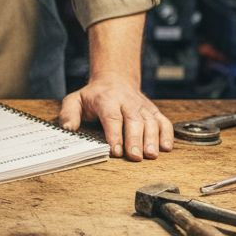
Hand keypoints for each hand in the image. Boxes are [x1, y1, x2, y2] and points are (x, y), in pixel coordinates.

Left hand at [58, 75, 172, 160]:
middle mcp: (127, 102)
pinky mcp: (153, 111)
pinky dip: (167, 134)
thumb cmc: (94, 95)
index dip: (114, 134)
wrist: (115, 79)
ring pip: (150, 121)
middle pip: (133, 120)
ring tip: (151, 155)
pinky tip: (166, 147)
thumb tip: (68, 128)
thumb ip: (69, 113)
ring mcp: (142, 106)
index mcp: (107, 100)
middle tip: (135, 157)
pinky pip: (163, 121)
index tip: (116, 150)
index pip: (112, 117)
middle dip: (135, 139)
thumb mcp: (75, 100)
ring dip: (152, 138)